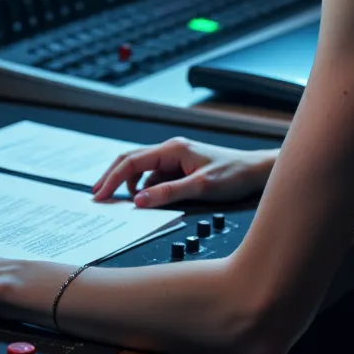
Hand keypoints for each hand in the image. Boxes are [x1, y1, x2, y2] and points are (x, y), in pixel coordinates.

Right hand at [92, 137, 274, 208]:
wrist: (256, 172)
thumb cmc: (234, 175)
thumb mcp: (201, 187)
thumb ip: (168, 193)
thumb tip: (138, 201)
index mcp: (173, 149)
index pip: (132, 161)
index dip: (112, 178)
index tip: (99, 195)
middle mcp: (171, 150)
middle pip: (131, 161)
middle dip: (112, 178)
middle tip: (98, 196)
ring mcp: (175, 159)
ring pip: (143, 171)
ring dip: (130, 186)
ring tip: (120, 204)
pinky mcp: (180, 169)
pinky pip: (155, 178)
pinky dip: (146, 190)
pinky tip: (145, 202)